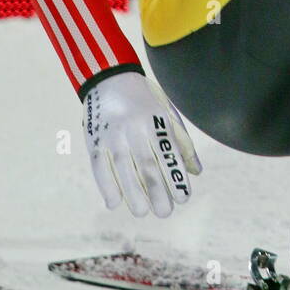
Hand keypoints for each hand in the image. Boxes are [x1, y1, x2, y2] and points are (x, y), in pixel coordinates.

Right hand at [82, 72, 202, 217]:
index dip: (176, 178)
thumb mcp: (168, 114)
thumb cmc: (145, 101)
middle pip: (147, 165)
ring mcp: (112, 133)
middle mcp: (135, 127)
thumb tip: (195, 173)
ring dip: (132, 194)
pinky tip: (115, 203)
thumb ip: (182, 143)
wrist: (109, 77)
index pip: (168, 154)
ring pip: (122, 168)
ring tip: (142, 212)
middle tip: (165, 212)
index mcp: (156, 121)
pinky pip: (99, 165)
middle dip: (157, 192)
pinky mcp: (94, 138)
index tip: (184, 198)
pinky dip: (106, 185)